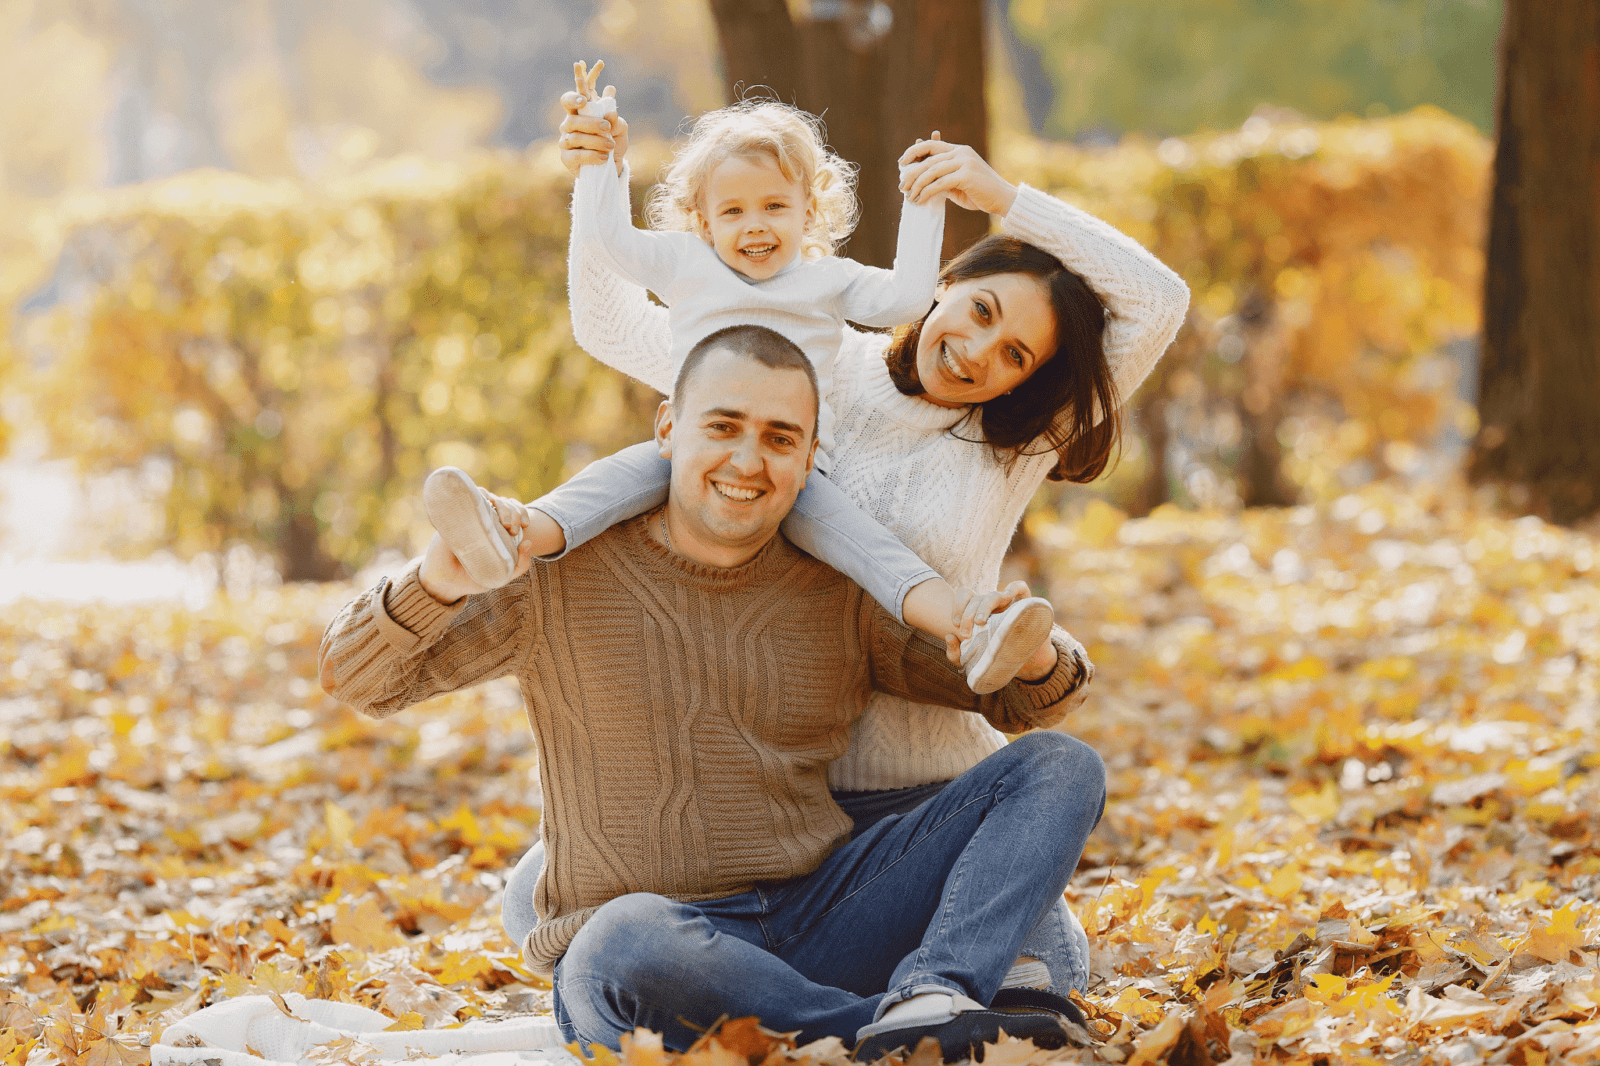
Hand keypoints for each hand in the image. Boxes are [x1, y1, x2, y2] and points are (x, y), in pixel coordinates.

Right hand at [417, 492, 537, 603]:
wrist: (447, 582)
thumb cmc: (474, 577)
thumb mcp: (503, 575)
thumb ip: (521, 564)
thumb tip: (529, 542)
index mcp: (497, 530)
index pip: (513, 511)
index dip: (522, 513)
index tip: (525, 526)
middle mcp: (484, 520)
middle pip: (505, 502)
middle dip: (514, 511)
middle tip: (513, 529)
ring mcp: (470, 516)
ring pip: (491, 497)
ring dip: (502, 505)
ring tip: (504, 523)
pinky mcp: (456, 515)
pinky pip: (470, 496)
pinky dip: (481, 496)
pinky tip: (488, 506)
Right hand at [561, 61, 627, 175]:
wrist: (612, 165)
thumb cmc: (612, 141)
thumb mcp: (619, 129)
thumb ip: (616, 120)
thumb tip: (611, 113)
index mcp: (578, 113)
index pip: (568, 100)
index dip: (573, 98)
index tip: (584, 100)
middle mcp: (568, 125)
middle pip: (572, 120)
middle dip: (591, 123)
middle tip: (607, 127)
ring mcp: (565, 142)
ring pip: (576, 138)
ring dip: (596, 141)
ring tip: (611, 145)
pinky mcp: (566, 158)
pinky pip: (576, 156)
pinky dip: (592, 156)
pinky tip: (604, 157)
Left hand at [898, 133, 1017, 216]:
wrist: (1003, 200)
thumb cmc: (980, 194)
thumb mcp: (958, 184)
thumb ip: (942, 178)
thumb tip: (921, 181)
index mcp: (959, 150)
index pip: (931, 145)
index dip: (914, 151)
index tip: (901, 163)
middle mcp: (961, 152)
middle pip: (928, 158)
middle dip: (911, 173)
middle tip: (901, 187)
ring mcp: (965, 162)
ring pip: (932, 171)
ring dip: (917, 185)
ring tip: (909, 196)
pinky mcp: (967, 175)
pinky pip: (940, 183)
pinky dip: (927, 192)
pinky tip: (920, 200)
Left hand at [940, 580, 1034, 663]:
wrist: (1023, 665)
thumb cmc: (994, 658)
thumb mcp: (970, 660)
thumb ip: (954, 653)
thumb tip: (948, 636)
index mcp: (977, 610)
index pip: (965, 595)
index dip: (957, 606)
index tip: (955, 624)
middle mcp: (992, 604)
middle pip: (977, 597)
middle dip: (967, 614)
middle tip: (965, 633)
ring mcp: (1009, 604)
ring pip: (993, 595)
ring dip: (984, 606)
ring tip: (980, 622)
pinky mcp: (1026, 605)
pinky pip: (1020, 588)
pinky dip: (1014, 588)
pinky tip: (1007, 597)